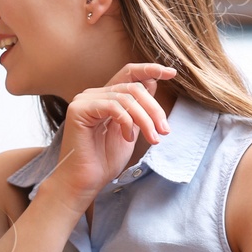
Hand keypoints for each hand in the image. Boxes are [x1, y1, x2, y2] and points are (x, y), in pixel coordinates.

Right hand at [52, 63, 174, 201]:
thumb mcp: (131, 131)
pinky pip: (113, 107)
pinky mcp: (79, 110)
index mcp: (105, 97)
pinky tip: (128, 138)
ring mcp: (84, 100)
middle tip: (164, 131)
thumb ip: (138, 109)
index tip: (172, 73)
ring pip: (126, 97)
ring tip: (153, 138)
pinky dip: (127, 122)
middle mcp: (93, 95)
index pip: (129, 74)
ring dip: (146, 119)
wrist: (84, 182)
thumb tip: (152, 83)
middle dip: (154, 109)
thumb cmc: (104, 161)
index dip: (150, 70)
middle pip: (133, 87)